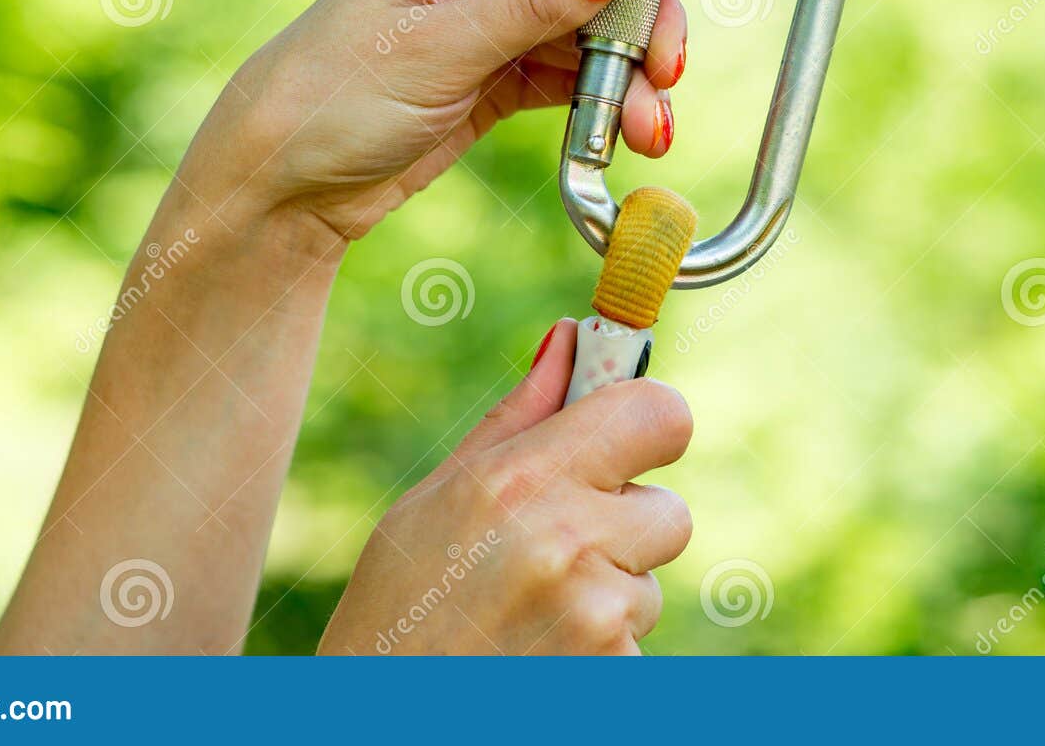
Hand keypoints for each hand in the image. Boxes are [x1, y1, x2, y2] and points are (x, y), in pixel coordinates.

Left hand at [184, 0, 686, 241]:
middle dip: (633, 53)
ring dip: (621, 88)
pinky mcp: (493, 75)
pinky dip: (594, 107)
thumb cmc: (328, 99)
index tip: (665, 58)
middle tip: (651, 114)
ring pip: (588, 45)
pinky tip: (611, 135)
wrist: (281, 181)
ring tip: (637, 137)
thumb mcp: (438, 49)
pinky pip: (566, 81)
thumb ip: (535, 4)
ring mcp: (489, 23)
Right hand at [318, 320, 694, 654]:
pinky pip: (637, 647)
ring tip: (527, 616)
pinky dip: (601, 655)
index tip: (633, 437)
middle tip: (553, 553)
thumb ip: (520, 416)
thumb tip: (570, 335)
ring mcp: (597, 618)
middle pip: (670, 511)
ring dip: (608, 597)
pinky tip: (537, 657)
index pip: (659, 416)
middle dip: (625, 528)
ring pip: (649, 586)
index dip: (653, 422)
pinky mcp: (615, 679)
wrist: (374, 718)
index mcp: (524, 479)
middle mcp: (569, 542)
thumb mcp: (440, 497)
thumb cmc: (397, 603)